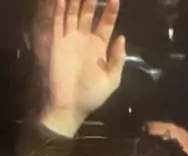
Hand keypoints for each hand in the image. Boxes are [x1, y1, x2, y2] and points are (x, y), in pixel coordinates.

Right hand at [41, 0, 125, 136]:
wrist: (70, 106)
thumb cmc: (92, 95)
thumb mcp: (111, 80)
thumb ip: (118, 59)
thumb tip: (122, 37)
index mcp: (99, 47)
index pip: (106, 22)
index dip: (111, 10)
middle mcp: (84, 39)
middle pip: (88, 12)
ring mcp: (70, 39)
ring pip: (73, 12)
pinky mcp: (57, 42)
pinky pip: (58, 21)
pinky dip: (60, 9)